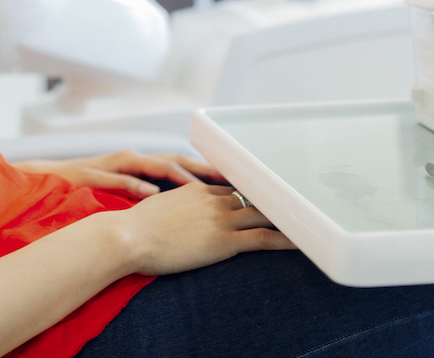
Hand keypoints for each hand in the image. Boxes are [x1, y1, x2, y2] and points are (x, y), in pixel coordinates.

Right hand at [12, 149, 225, 198]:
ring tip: (199, 187)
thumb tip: (182, 212)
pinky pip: (118, 179)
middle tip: (232, 180)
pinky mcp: (95, 175)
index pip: (184, 167)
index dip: (210, 173)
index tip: (239, 184)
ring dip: (175, 175)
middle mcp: (132, 160)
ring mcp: (114, 165)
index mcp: (142, 165)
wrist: (47, 183)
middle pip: (175, 161)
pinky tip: (152, 194)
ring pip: (151, 165)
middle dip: (203, 169)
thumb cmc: (91, 192)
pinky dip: (136, 185)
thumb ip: (152, 197)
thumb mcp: (125, 194)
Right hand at [110, 183, 295, 275]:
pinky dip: (284, 239)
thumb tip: (174, 219)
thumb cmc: (134, 229)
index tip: (265, 196)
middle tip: (295, 205)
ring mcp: (220, 219)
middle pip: (252, 198)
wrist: (127, 237)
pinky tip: (299, 242)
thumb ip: (173, 209)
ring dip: (284, 219)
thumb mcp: (157, 210)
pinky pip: (262, 238)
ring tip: (306, 222)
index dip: (250, 194)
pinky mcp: (224, 240)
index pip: (232, 189)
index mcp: (196, 189)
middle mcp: (212, 199)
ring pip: (263, 215)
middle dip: (272, 202)